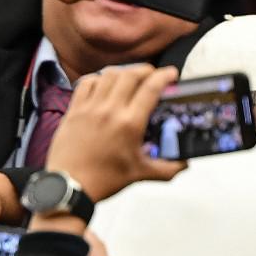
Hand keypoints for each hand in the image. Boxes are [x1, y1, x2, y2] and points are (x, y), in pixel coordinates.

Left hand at [46, 65, 185, 202]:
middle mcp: (110, 111)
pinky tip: (104, 84)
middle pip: (130, 75)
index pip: (151, 88)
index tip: (171, 73)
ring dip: (123, 72)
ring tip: (130, 77)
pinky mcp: (74, 110)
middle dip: (145, 69)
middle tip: (153, 74)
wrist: (70, 185)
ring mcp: (90, 108)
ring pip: (108, 75)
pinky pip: (87, 83)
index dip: (164, 76)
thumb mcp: (142, 174)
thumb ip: (168, 168)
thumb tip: (185, 164)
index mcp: (130, 124)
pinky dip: (98, 78)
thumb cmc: (104, 180)